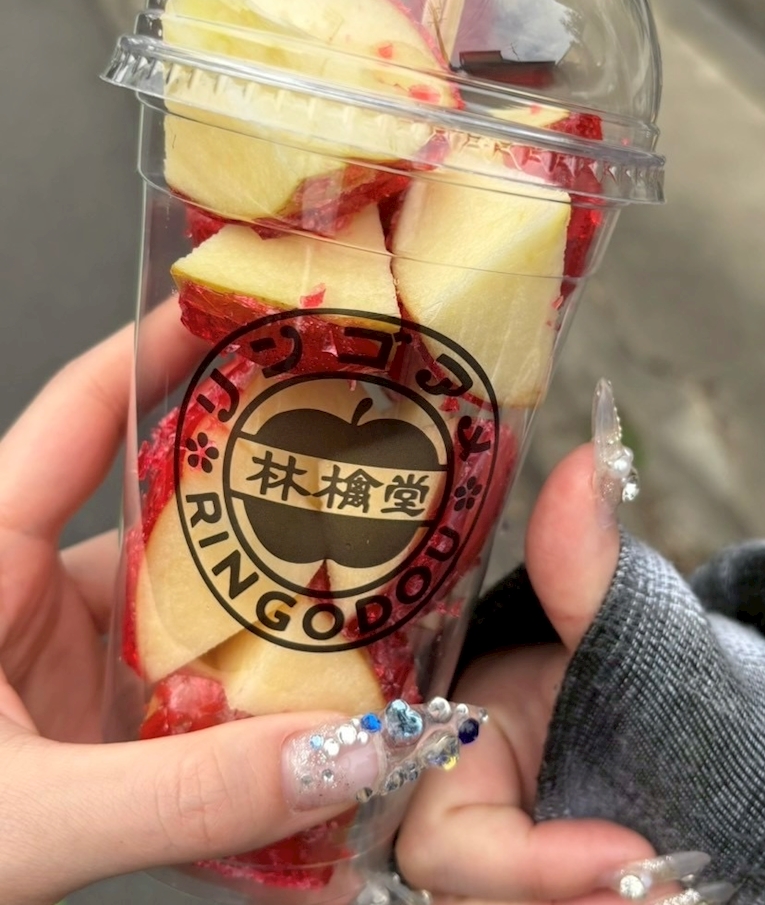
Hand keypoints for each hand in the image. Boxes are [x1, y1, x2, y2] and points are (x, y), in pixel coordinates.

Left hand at [0, 310, 372, 904]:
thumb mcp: (24, 816)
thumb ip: (182, 793)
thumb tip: (343, 751)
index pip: (85, 412)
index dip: (168, 346)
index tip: (252, 307)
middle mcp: (28, 594)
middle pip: (171, 519)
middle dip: (268, 507)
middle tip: (367, 488)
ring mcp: (63, 662)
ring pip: (192, 617)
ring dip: (272, 636)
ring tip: (370, 632)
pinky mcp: (89, 725)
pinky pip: (187, 694)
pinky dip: (249, 714)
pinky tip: (312, 739)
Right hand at [396, 444, 658, 903]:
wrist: (677, 715)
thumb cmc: (632, 667)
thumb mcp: (610, 625)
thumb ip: (584, 563)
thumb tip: (586, 461)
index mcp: (445, 745)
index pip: (441, 833)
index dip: (520, 859)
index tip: (624, 849)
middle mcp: (451, 808)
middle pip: (462, 892)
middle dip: (549, 898)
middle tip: (657, 892)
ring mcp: (491, 852)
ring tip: (666, 894)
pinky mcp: (525, 879)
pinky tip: (653, 894)